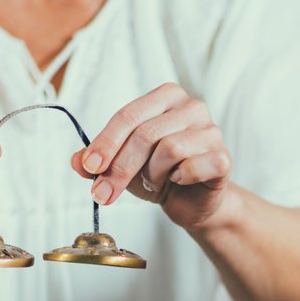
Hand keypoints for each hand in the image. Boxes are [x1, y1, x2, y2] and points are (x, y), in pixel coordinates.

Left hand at [72, 83, 233, 231]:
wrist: (193, 203)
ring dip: (153, 175)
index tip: (89, 167)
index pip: (128, 115)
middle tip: (104, 193)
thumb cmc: (160, 176)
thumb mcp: (122, 166)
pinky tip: (178, 181)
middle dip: (120, 168)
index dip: (105, 142)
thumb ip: (99, 161)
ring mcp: (211, 131)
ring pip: (168, 149)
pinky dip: (179, 178)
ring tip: (155, 182)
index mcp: (166, 97)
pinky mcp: (223, 157)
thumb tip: (76, 161)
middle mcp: (191, 107)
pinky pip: (192, 166)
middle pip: (145, 134)